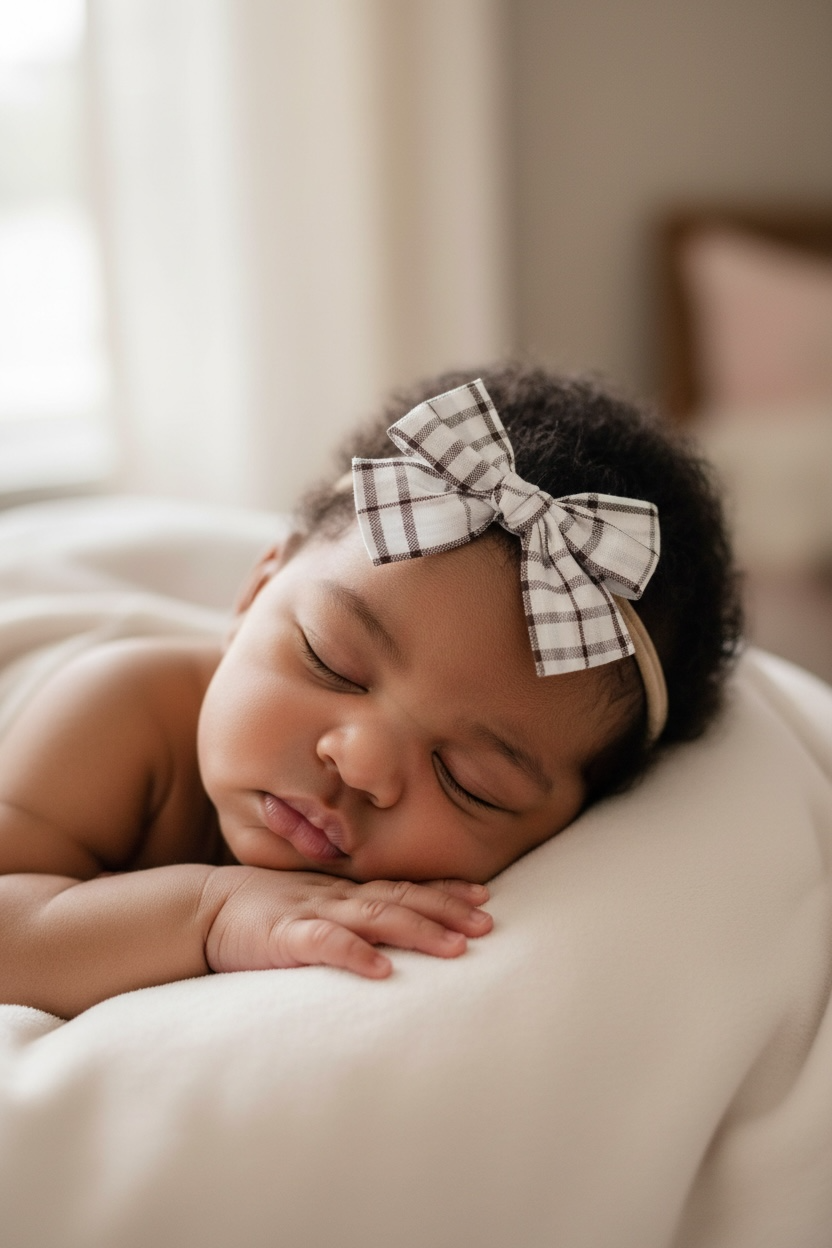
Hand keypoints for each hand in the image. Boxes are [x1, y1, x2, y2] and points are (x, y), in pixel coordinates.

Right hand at [203, 867, 491, 977]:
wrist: (201, 909)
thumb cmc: (262, 912)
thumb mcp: (312, 906)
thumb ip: (348, 914)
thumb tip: (390, 936)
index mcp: (344, 892)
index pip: (402, 886)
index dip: (444, 891)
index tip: (485, 897)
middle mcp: (337, 897)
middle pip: (401, 899)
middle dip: (447, 911)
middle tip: (488, 924)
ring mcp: (313, 913)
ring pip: (374, 917)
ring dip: (418, 930)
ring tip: (456, 947)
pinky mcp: (285, 937)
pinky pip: (324, 943)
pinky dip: (355, 954)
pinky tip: (382, 969)